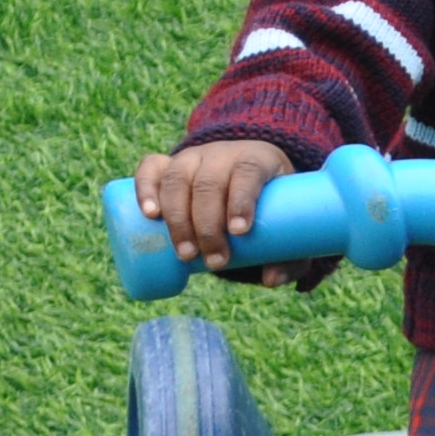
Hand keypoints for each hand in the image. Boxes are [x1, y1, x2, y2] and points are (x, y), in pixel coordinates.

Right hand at [134, 138, 294, 269]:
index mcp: (256, 160)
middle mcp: (221, 155)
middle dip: (208, 226)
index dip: (241, 199)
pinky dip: (145, 188)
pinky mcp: (167, 165)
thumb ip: (289, 255)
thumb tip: (271, 280)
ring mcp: (191, 158)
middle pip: (209, 184)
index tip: (240, 232)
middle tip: (215, 261)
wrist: (243, 170)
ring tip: (185, 254)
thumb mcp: (287, 221)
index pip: (247, 171)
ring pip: (178, 179)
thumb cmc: (267, 203)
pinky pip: (150, 168)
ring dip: (178, 218)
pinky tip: (149, 213)